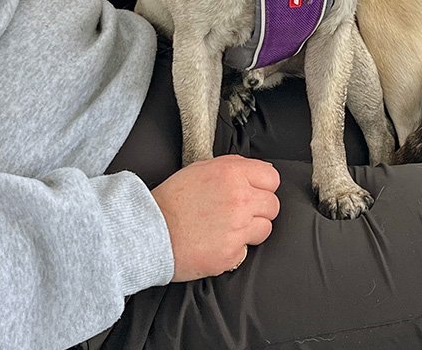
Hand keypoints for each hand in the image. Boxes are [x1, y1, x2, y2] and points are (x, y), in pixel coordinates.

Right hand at [151, 154, 278, 281]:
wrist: (148, 232)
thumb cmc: (170, 201)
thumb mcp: (199, 170)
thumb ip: (231, 167)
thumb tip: (254, 171)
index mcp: (232, 174)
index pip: (272, 178)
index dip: (263, 186)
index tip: (254, 193)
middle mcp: (239, 199)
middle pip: (272, 205)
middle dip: (259, 209)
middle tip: (239, 213)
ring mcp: (237, 228)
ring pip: (265, 229)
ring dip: (250, 230)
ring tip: (227, 229)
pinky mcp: (232, 253)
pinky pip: (246, 251)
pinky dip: (234, 249)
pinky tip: (216, 242)